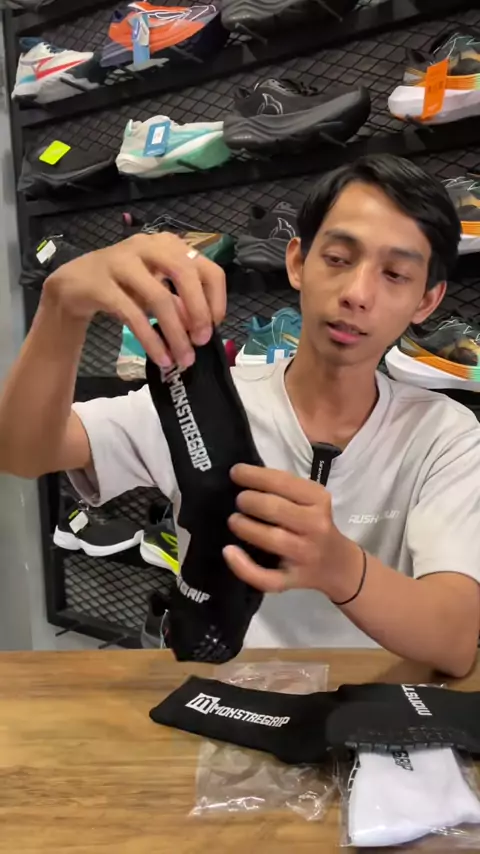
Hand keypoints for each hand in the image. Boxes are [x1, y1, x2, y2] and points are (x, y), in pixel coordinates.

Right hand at [43, 232, 225, 368]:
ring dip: (175, 333)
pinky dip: (151, 340)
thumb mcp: (157, 291)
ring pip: (159, 297)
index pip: (207, 268)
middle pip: (185, 274)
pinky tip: (161, 357)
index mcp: (168, 245)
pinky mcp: (101, 283)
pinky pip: (133, 315)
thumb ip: (181, 303)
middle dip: (199, 311)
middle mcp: (147, 246)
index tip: (215, 327)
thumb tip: (203, 328)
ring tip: (183, 359)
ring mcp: (121, 261)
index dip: (216, 300)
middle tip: (201, 341)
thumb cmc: (124, 286)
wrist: (74, 285)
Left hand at [224, 464, 361, 598]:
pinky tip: (229, 551)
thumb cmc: (317, 524)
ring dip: (244, 526)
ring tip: (234, 520)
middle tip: (239, 501)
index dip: (254, 476)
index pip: (283, 482)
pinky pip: (265, 577)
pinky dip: (243, 566)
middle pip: (274, 509)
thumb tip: (244, 476)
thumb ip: (284, 488)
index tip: (235, 472)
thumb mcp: (312, 500)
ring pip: (270, 539)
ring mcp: (304, 555)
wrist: (339, 566)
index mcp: (318, 500)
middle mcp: (315, 526)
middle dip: (249, 501)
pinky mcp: (292, 580)